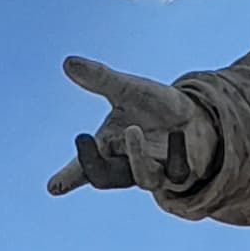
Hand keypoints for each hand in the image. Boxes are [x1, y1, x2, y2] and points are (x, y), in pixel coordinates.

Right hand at [47, 55, 209, 197]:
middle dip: (90, 163)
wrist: (195, 116)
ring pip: (142, 179)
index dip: (68, 178)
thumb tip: (68, 63)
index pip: (82, 168)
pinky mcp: (181, 173)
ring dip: (135, 156)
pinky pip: (178, 171)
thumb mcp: (128, 90)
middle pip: (104, 178)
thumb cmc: (155, 107)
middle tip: (81, 138)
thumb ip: (101, 79)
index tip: (53, 187)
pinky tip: (177, 134)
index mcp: (108, 149)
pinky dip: (176, 152)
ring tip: (132, 129)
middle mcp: (128, 165)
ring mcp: (155, 172)